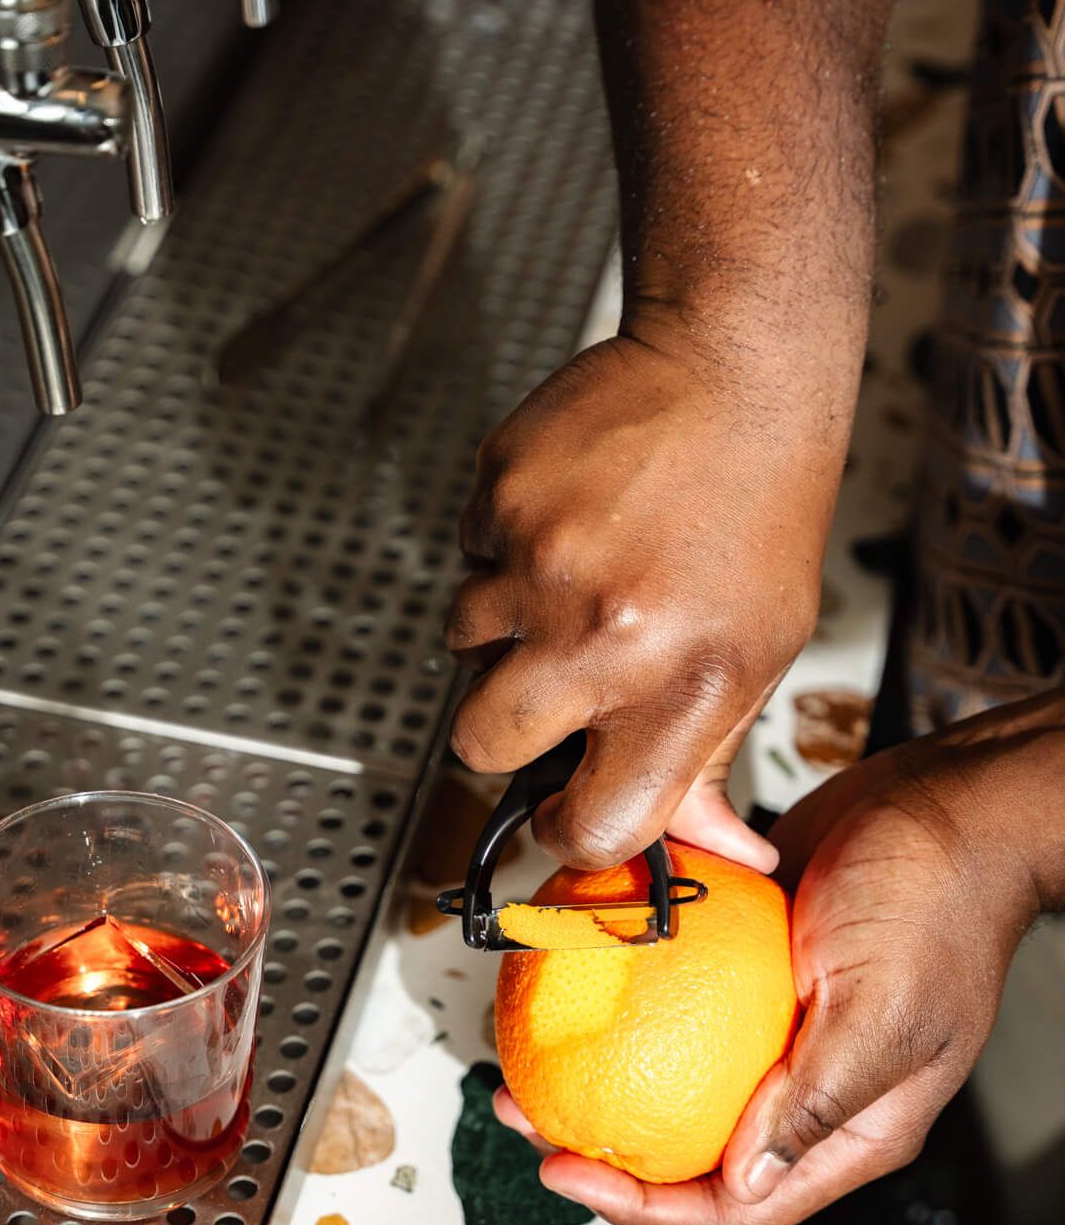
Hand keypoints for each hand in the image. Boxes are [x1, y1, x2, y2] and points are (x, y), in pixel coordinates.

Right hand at [446, 316, 849, 871]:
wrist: (737, 370)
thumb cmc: (759, 512)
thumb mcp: (761, 652)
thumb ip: (712, 757)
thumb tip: (722, 854)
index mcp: (680, 687)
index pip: (591, 823)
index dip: (566, 827)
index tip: (565, 806)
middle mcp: (604, 633)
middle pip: (480, 744)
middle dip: (502, 725)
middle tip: (548, 679)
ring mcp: (540, 562)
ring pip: (462, 642)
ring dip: (502, 625)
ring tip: (574, 574)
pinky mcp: (498, 497)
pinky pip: (467, 558)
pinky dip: (504, 549)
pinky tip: (569, 518)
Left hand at [495, 715, 1053, 1224]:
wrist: (945, 801)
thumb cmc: (940, 901)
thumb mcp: (881, 1011)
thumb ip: (814, 1103)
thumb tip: (744, 1180)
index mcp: (848, 1129)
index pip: (738, 1203)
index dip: (646, 1206)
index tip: (567, 1171)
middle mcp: (803, 1091)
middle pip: (688, 1151)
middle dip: (602, 1151)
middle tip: (527, 1117)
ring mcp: (769, 1031)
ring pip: (666, 1076)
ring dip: (594, 1073)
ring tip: (526, 1059)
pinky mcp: (742, 971)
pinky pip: (667, 1000)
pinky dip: (617, 999)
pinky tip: (569, 985)